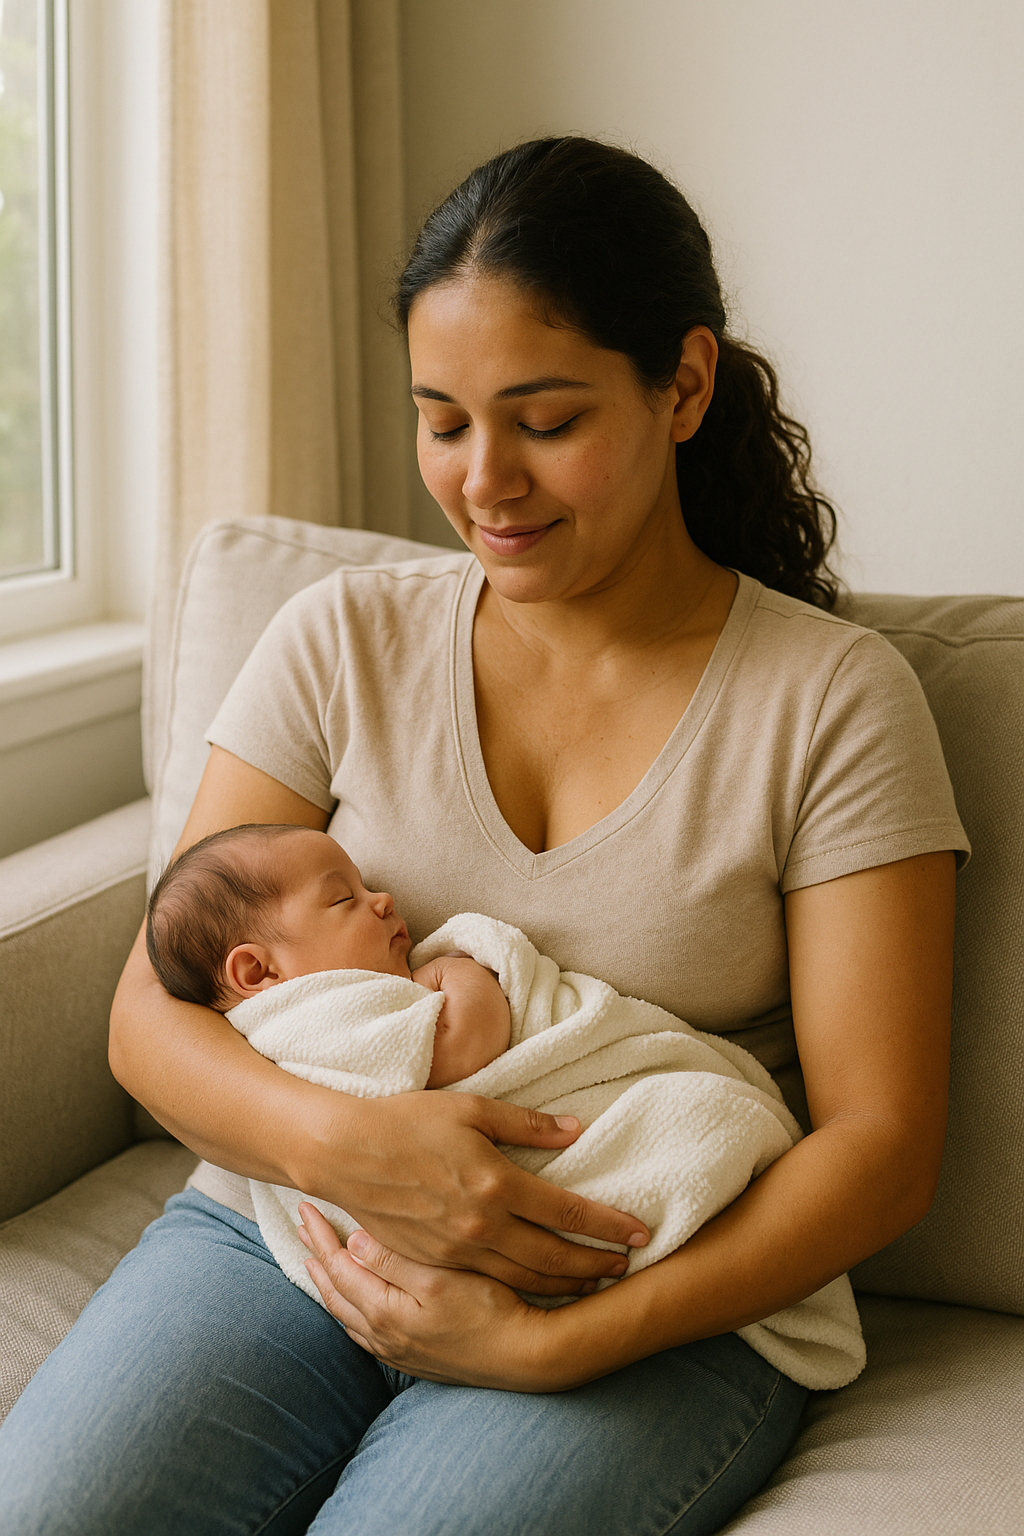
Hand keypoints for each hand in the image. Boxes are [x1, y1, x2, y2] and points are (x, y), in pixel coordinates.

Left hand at [297, 1203, 569, 1390]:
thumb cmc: (490, 1311)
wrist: (526, 1357)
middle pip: (337, 1293)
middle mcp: (383, 1335)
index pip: (339, 1269)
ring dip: (332, 1286)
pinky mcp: (415, 1358)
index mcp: (385, 1312)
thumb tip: (352, 1240)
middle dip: (318, 1259)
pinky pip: (365, 1332)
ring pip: (349, 1315)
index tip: (306, 1209)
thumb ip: (393, 1260)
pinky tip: (356, 1304)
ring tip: (319, 1264)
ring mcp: (398, 1350)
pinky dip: (352, 1310)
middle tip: (303, 1229)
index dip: (321, 1237)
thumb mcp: (440, 1280)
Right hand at [307, 1091, 647, 1295]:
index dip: (608, 1225)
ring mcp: (457, 1250)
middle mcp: (482, 1224)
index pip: (568, 1212)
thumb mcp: (471, 1108)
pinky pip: (490, 1284)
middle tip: (626, 1266)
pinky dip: (523, 1290)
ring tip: (593, 1282)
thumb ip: (526, 1123)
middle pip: (554, 1257)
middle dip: (595, 1264)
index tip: (640, 1234)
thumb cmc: (408, 1120)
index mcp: (497, 1182)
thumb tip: (574, 1128)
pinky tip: (538, 1288)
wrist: (344, 1153)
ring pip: (525, 1280)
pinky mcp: (435, 1262)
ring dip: (565, 1284)